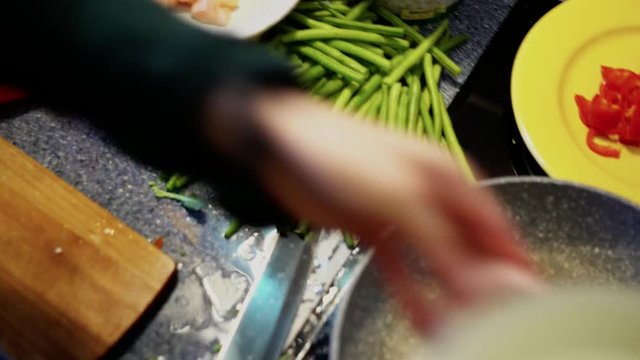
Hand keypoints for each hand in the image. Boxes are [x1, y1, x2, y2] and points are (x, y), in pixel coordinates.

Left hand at [207, 87, 541, 331]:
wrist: (281, 148)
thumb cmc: (342, 153)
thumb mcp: (400, 195)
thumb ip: (441, 241)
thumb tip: (477, 283)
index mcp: (447, 176)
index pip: (494, 224)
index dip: (513, 259)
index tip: (531, 294)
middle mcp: (429, 196)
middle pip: (467, 246)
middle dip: (482, 282)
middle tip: (496, 318)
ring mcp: (401, 215)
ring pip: (435, 262)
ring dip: (448, 294)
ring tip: (464, 329)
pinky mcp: (374, 231)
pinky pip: (401, 268)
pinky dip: (412, 291)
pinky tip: (424, 317)